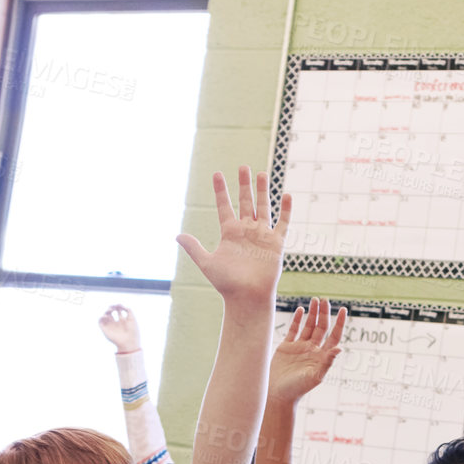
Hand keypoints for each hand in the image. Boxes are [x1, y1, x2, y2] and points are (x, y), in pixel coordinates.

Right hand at [98, 304, 140, 351]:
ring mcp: (111, 326)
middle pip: (111, 312)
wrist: (129, 342)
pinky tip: (106, 316)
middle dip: (111, 308)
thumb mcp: (132, 320)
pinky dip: (101, 317)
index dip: (118, 306)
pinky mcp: (106, 330)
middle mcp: (116, 323)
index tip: (120, 305)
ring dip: (106, 311)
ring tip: (110, 310)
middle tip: (113, 307)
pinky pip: (100, 322)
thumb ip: (129, 311)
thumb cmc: (133, 332)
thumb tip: (123, 305)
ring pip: (105, 316)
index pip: (118, 311)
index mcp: (123, 321)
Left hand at [176, 166, 289, 306]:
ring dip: (263, 191)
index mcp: (229, 233)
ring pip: (263, 207)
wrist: (247, 296)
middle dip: (244, 184)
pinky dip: (285, 210)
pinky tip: (286, 195)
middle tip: (243, 166)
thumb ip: (194, 248)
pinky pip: (282, 223)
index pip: (224, 206)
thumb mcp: (207, 263)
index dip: (221, 191)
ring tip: (262, 173)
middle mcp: (246, 231)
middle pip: (245, 202)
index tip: (217, 174)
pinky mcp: (276, 243)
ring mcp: (262, 235)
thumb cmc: (227, 283)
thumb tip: (177, 235)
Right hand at [268, 298, 346, 406]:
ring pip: (308, 326)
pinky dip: (297, 320)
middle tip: (325, 299)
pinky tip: (301, 309)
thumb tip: (340, 348)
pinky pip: (293, 330)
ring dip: (312, 314)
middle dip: (324, 313)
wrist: (278, 394)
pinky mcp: (286, 347)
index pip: (334, 335)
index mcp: (322, 356)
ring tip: (315, 300)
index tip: (344, 310)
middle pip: (321, 327)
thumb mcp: (315, 376)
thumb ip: (327, 362)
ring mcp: (300, 347)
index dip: (340, 323)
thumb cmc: (297, 389)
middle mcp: (312, 350)